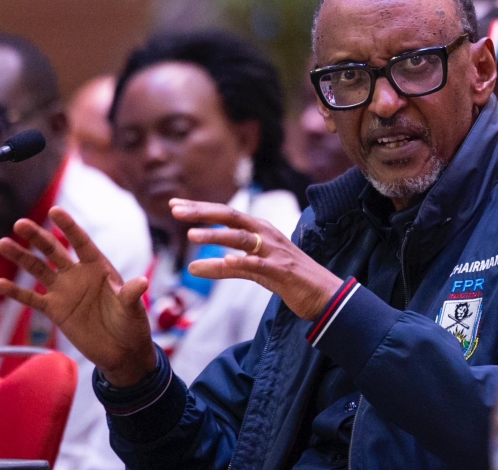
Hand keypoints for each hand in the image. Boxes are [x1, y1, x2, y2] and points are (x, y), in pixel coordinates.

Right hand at [0, 206, 156, 386]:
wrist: (121, 351)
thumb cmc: (131, 324)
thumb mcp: (132, 308)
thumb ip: (131, 295)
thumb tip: (142, 282)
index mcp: (98, 267)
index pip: (81, 242)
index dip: (68, 227)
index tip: (54, 211)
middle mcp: (78, 274)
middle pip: (54, 251)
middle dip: (38, 237)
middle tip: (19, 223)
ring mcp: (64, 291)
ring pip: (38, 269)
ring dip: (21, 257)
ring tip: (3, 243)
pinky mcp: (55, 310)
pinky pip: (32, 299)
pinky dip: (16, 292)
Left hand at [172, 198, 342, 319]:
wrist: (324, 293)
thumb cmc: (286, 278)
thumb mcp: (251, 270)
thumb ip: (222, 268)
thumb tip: (191, 267)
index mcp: (259, 230)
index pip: (225, 214)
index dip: (199, 209)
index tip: (174, 204)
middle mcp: (266, 234)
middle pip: (231, 217)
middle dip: (202, 213)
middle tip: (175, 210)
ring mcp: (274, 252)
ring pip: (241, 238)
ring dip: (216, 236)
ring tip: (191, 237)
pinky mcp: (282, 271)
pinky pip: (259, 265)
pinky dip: (242, 262)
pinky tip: (226, 261)